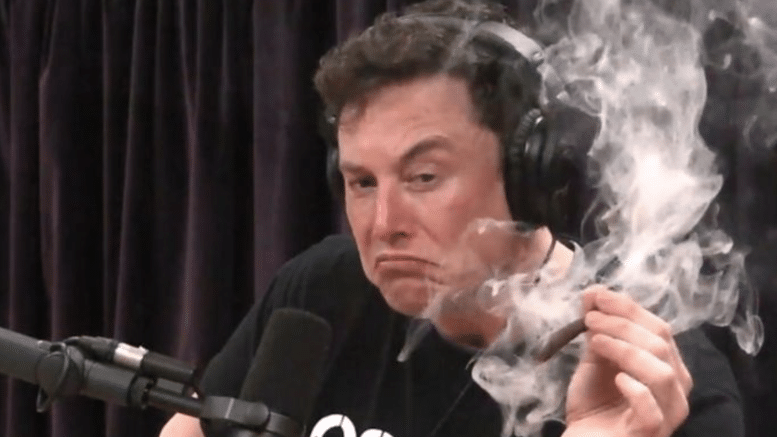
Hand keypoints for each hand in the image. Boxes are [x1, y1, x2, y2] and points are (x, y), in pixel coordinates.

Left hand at [563, 287, 692, 436]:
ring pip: (661, 373)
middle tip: (590, 319)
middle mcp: (676, 389)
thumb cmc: (594, 404)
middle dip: (622, 325)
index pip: (659, 328)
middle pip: (660, 345)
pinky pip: (652, 409)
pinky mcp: (651, 433)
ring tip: (595, 342)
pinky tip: (617, 379)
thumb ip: (598, 329)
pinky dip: (635, 389)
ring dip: (625, 349)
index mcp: (668, 366)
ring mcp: (667, 414)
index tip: (597, 296)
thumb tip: (593, 291)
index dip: (629, 309)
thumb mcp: (595, 360)